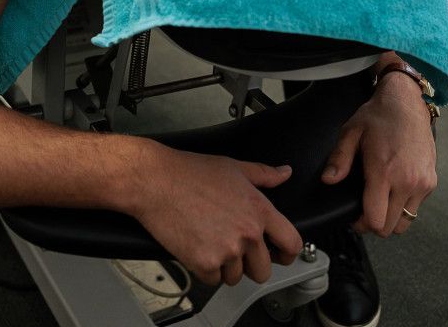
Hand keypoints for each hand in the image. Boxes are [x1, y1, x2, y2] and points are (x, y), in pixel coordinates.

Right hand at [134, 147, 302, 286]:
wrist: (156, 181)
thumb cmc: (190, 172)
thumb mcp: (233, 167)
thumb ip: (263, 174)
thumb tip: (284, 173)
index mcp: (258, 210)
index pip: (291, 243)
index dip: (287, 253)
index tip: (279, 254)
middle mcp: (247, 233)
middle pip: (263, 270)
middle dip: (250, 263)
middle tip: (232, 247)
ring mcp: (227, 251)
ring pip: (236, 277)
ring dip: (225, 266)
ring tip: (209, 240)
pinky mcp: (205, 263)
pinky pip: (213, 280)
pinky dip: (204, 269)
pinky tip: (196, 246)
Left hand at [321, 73, 436, 235]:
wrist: (407, 102)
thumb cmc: (377, 116)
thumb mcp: (351, 132)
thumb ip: (340, 159)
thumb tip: (328, 180)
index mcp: (384, 172)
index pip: (375, 220)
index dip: (361, 224)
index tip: (353, 216)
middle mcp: (407, 182)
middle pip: (390, 228)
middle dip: (374, 223)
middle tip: (364, 209)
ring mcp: (422, 183)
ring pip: (405, 222)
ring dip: (391, 218)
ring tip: (380, 201)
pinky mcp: (431, 181)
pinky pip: (416, 208)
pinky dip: (404, 206)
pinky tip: (393, 190)